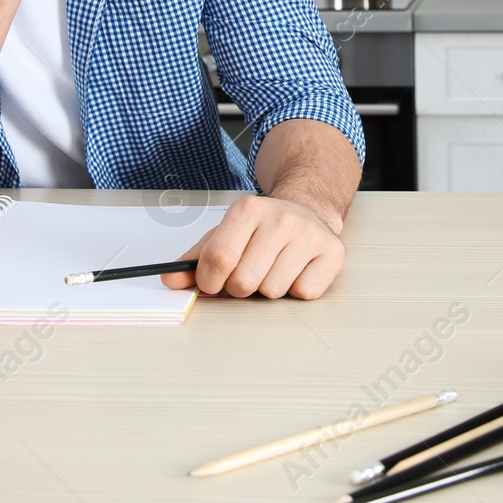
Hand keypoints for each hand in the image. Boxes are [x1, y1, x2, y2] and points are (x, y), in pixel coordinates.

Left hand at [161, 194, 344, 299]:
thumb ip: (195, 259)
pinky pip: (304, 293)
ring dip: (270, 288)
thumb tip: (170, 279)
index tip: (213, 281)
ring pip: (274, 291)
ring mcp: (309, 234)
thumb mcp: (224, 234)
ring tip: (275, 267)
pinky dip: (297, 289)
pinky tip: (297, 269)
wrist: (307, 209)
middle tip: (250, 270)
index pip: (218, 259)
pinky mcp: (332, 252)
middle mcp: (280, 218)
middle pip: (244, 282)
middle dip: (241, 286)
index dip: (210, 280)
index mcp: (247, 209)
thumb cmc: (261, 229)